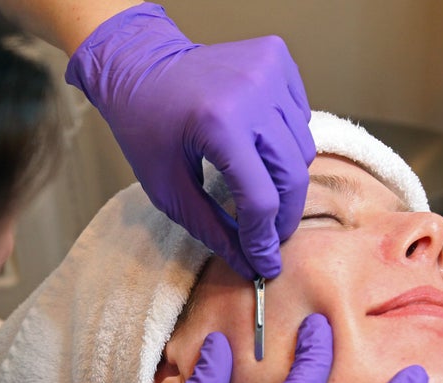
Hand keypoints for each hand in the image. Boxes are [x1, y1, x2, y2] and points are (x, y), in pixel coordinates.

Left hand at [65, 3, 314, 279]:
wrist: (139, 64)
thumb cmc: (146, 129)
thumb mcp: (168, 189)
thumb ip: (212, 229)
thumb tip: (251, 264)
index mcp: (218, 124)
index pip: (260, 199)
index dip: (262, 239)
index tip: (265, 264)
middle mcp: (252, 91)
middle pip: (292, 176)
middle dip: (284, 218)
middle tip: (270, 238)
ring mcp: (269, 69)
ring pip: (302, 149)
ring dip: (285, 180)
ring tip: (259, 190)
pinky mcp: (278, 57)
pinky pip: (300, 118)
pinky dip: (286, 142)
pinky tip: (258, 146)